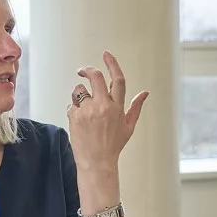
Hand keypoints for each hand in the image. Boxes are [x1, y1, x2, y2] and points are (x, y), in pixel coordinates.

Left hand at [66, 50, 148, 171]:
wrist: (97, 163)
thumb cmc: (113, 146)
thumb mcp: (128, 127)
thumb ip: (135, 107)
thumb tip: (145, 92)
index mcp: (118, 107)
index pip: (118, 79)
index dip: (112, 63)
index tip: (106, 54)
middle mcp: (104, 106)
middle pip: (95, 77)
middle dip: (88, 70)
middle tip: (82, 70)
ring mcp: (88, 111)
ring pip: (79, 90)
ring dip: (78, 96)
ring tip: (82, 111)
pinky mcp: (75, 117)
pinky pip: (71, 105)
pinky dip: (73, 111)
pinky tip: (79, 123)